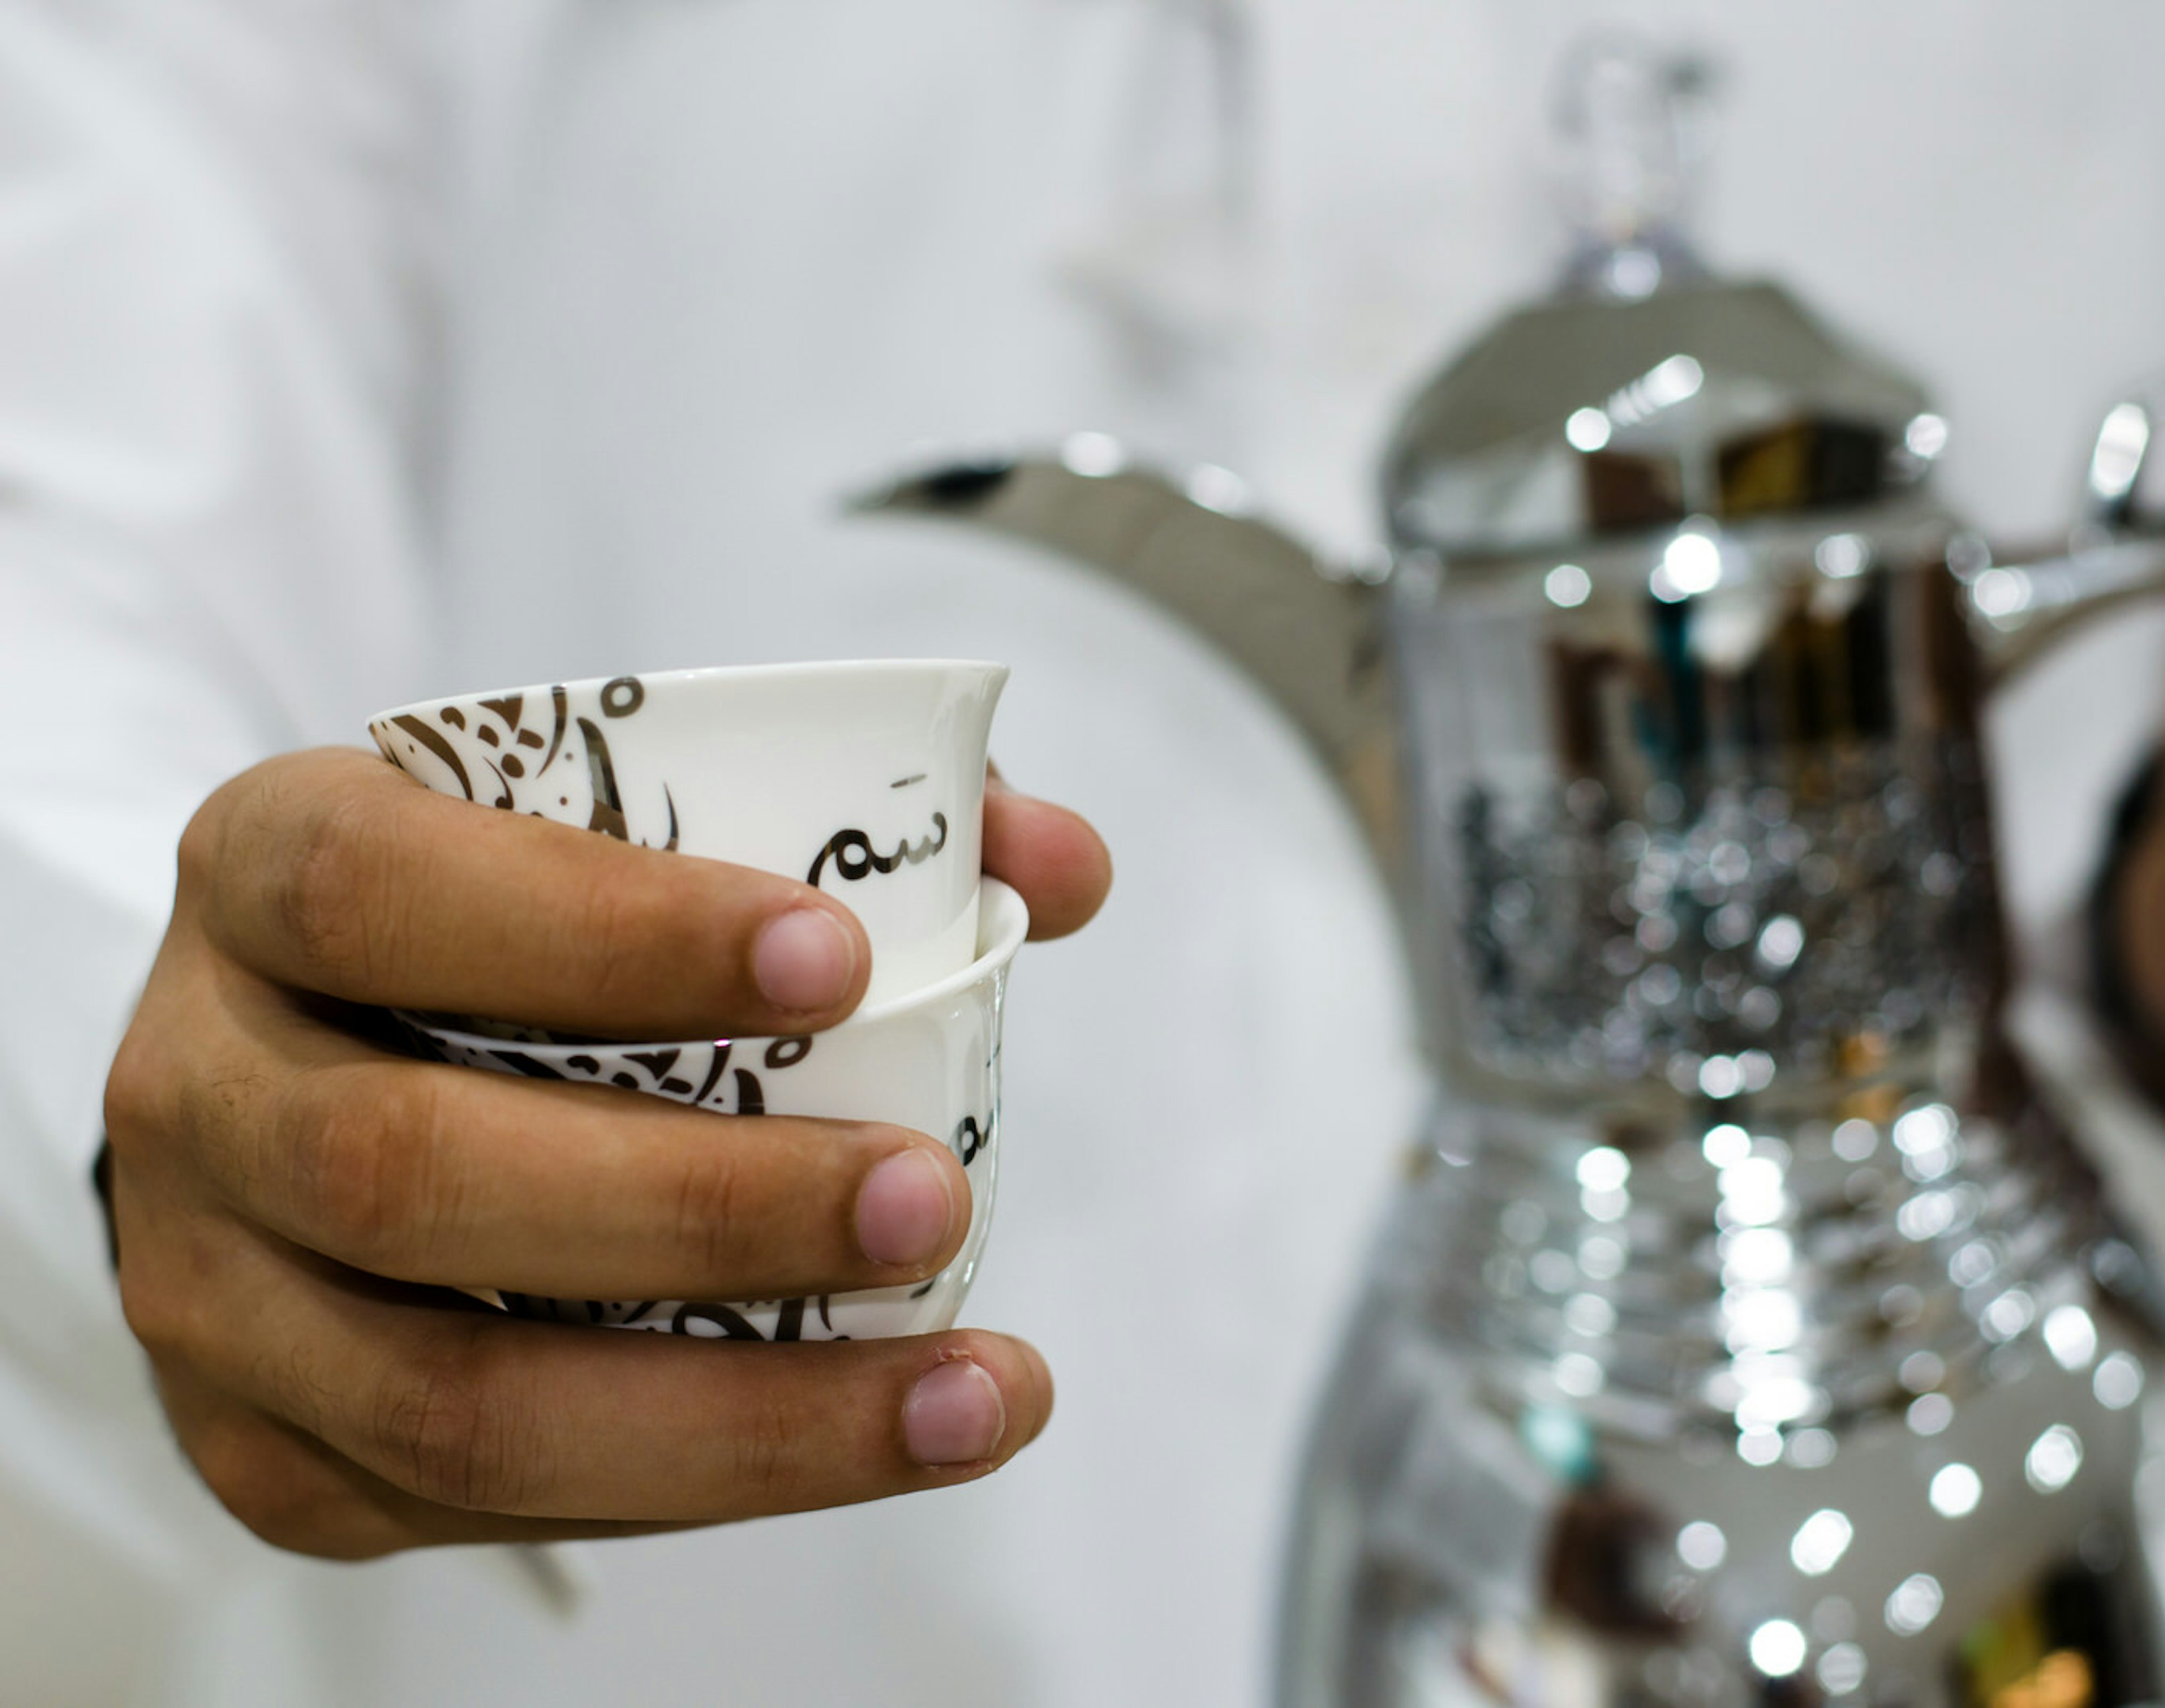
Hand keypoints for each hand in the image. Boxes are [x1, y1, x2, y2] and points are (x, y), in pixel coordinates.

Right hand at [103, 747, 1110, 1557]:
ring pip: (453, 1401)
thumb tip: (1063, 866)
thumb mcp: (611, 819)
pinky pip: (487, 1508)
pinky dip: (701, 1486)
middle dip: (706, 1208)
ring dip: (744, 1417)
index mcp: (264, 875)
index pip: (385, 895)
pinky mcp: (270, 1456)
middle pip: (415, 1176)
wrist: (304, 1067)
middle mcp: (199, 1087)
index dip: (610, 931)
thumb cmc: (503, 925)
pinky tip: (867, 1442)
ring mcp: (212, 1296)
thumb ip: (844, 816)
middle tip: (933, 1197)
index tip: (840, 957)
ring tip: (967, 1393)